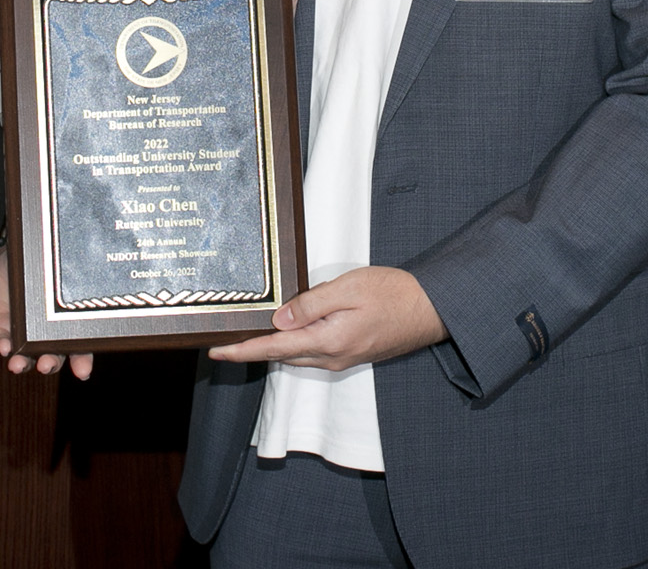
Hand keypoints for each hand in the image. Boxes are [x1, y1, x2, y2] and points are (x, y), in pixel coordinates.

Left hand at [0, 249, 92, 379]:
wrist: (3, 264)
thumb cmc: (35, 267)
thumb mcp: (51, 270)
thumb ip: (60, 276)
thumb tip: (70, 269)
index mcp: (62, 321)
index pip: (77, 345)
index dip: (81, 360)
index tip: (83, 371)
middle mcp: (43, 334)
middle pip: (51, 356)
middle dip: (50, 363)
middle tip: (46, 365)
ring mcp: (20, 336)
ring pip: (25, 356)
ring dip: (23, 363)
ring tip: (18, 364)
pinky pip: (0, 342)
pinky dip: (2, 346)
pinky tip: (4, 347)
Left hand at [207, 266, 445, 371]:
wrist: (430, 310)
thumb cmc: (393, 294)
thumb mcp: (348, 288)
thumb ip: (311, 304)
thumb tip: (279, 320)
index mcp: (328, 341)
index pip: (274, 348)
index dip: (243, 350)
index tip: (217, 351)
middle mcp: (332, 356)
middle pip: (281, 355)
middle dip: (251, 351)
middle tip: (224, 342)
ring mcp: (342, 358)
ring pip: (297, 356)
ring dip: (271, 349)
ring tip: (247, 338)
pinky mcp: (351, 353)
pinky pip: (313, 353)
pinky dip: (293, 346)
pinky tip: (286, 334)